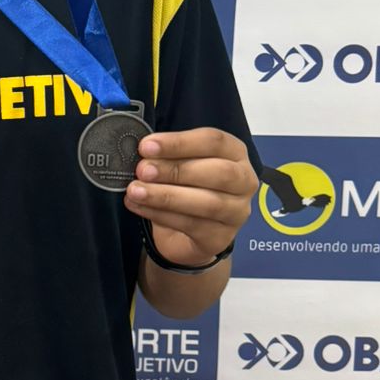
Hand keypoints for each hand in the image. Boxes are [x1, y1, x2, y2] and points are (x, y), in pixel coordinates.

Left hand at [123, 128, 258, 267]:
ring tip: (135, 191)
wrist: (186, 233)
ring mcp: (236, 212)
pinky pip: (191, 225)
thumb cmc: (186, 188)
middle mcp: (244, 181)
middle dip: (175, 170)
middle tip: (142, 170)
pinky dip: (160, 215)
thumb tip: (143, 152)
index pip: (214, 141)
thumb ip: (168, 155)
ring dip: (165, 195)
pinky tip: (138, 207)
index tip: (147, 146)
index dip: (179, 143)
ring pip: (207, 203)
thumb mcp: (180, 164)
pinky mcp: (220, 237)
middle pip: (218, 172)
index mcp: (235, 153)